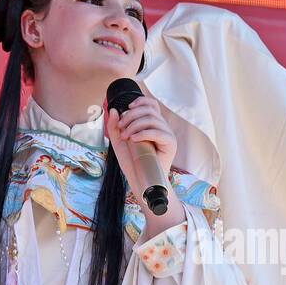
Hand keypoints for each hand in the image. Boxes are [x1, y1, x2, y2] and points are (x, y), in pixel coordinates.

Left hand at [105, 95, 184, 237]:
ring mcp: (168, 136)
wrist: (142, 183)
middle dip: (131, 116)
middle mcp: (162, 128)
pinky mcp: (170, 144)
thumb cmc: (133, 165)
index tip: (127, 108)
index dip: (140, 101)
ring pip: (152, 119)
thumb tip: (114, 110)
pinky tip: (133, 139)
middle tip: (121, 129)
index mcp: (153, 125)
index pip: (151, 104)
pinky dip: (143, 133)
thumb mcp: (119, 143)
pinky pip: (158, 132)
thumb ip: (115, 127)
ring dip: (134, 125)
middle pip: (149, 109)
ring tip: (126, 137)